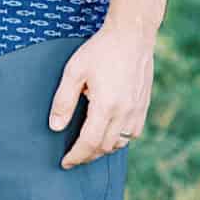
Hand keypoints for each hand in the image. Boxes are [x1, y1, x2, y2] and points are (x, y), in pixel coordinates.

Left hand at [50, 23, 154, 168]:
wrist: (132, 36)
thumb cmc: (100, 51)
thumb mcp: (74, 72)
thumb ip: (63, 101)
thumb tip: (55, 127)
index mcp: (106, 105)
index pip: (89, 142)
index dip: (76, 156)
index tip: (65, 163)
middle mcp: (125, 112)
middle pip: (105, 147)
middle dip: (87, 156)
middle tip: (73, 157)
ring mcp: (137, 109)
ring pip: (121, 142)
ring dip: (104, 149)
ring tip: (87, 148)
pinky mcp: (144, 104)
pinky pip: (133, 132)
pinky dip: (119, 139)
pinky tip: (107, 134)